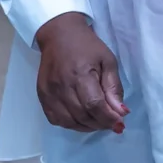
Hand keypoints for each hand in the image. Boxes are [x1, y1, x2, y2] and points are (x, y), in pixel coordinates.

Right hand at [33, 11, 127, 133]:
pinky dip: (70, 124)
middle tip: (111, 122)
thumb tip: (121, 112)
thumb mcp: (108, 61)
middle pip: (82, 116)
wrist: (58, 35)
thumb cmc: (87, 46)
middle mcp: (62, 86)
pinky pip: (55, 119)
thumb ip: (114, 87)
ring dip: (86, 127)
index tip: (119, 122)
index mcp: (81, 74)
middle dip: (100, 124)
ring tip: (98, 121)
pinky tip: (81, 119)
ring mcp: (49, 92)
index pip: (94, 105)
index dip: (108, 118)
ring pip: (69, 121)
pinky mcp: (42, 95)